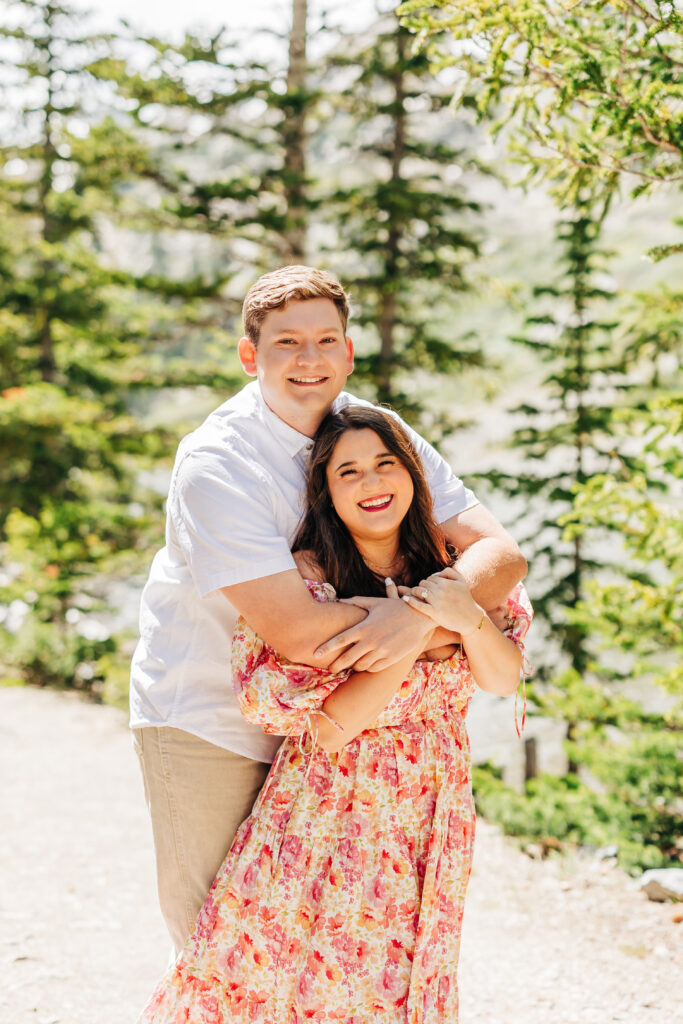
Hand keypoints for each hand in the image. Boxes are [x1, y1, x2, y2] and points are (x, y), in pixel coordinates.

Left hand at [314, 580, 431, 671]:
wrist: (419, 617)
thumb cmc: (396, 607)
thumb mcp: (375, 602)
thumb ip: (355, 602)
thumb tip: (339, 599)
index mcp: (364, 627)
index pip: (340, 640)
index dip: (326, 648)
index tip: (315, 654)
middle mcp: (371, 641)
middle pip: (347, 658)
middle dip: (336, 665)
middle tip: (330, 668)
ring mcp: (381, 651)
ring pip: (360, 666)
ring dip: (354, 666)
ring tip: (352, 664)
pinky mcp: (391, 659)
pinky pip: (374, 668)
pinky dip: (368, 667)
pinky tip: (367, 663)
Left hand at [398, 566, 483, 634]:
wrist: (471, 618)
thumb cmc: (465, 599)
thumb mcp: (461, 582)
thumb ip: (449, 572)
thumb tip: (435, 573)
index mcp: (446, 582)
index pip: (430, 578)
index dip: (428, 582)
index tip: (429, 588)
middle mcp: (441, 591)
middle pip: (423, 584)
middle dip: (422, 587)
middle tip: (423, 593)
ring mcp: (437, 602)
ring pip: (419, 591)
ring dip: (415, 592)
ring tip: (416, 595)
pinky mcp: (434, 613)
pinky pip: (419, 605)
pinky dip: (410, 601)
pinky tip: (405, 599)